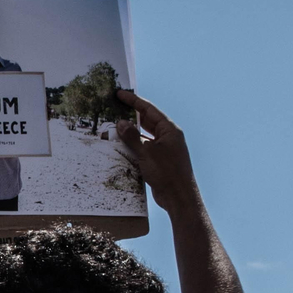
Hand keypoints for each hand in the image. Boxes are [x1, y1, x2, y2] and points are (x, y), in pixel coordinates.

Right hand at [114, 90, 196, 211]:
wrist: (179, 197)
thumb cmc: (167, 173)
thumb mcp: (147, 153)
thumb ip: (132, 137)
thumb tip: (121, 123)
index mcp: (169, 130)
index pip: (149, 110)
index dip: (133, 101)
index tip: (120, 94)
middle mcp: (168, 137)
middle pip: (147, 121)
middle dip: (130, 115)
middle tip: (114, 108)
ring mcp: (164, 149)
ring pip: (144, 135)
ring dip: (130, 132)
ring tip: (113, 127)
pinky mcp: (159, 160)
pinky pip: (144, 148)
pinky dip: (133, 145)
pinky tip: (120, 146)